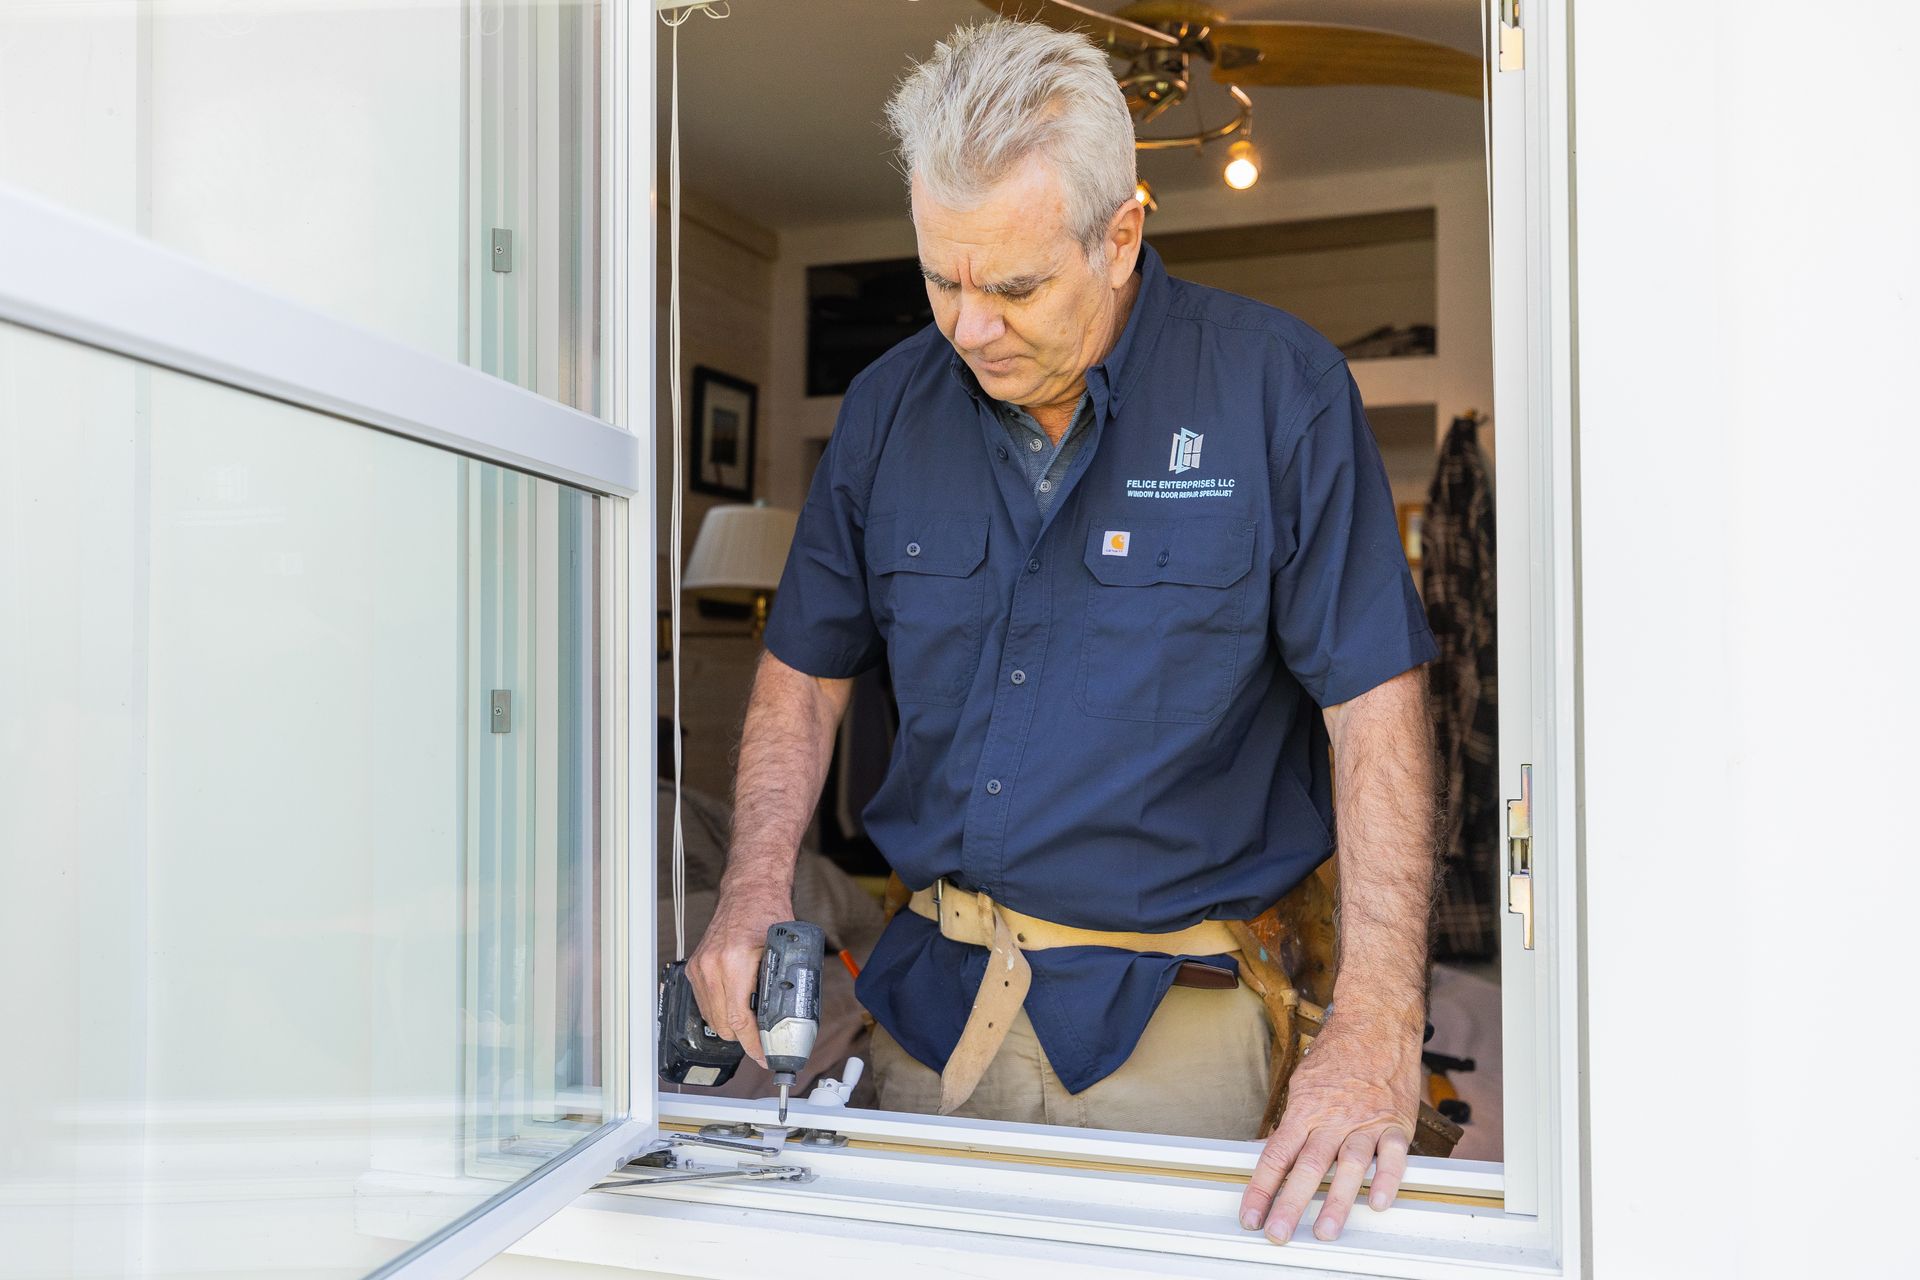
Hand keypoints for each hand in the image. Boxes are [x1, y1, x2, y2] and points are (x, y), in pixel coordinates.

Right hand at [685, 889, 788, 1067]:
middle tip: (764, 1042)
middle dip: (745, 1038)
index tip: (764, 1056)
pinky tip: (737, 1008)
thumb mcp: (782, 951)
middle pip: (723, 1025)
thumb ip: (781, 984)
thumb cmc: (768, 914)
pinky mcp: (694, 968)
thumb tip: (788, 1020)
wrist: (748, 892)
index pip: (740, 1019)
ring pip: (711, 1018)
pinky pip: (704, 1003)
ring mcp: (699, 967)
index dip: (753, 1044)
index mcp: (734, 962)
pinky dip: (720, 1011)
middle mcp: (711, 966)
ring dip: (731, 1026)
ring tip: (752, 1024)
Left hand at [1239, 1013, 1422, 1243]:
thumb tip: (1271, 1151)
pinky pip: (1392, 1155)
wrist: (1377, 1023)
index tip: (1251, 1214)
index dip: (1261, 1188)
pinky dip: (1386, 1179)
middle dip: (1290, 1204)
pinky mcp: (1396, 1123)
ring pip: (1349, 1165)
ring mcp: (1366, 1122)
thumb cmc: (1338, 1054)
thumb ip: (1293, 1121)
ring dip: (1336, 1201)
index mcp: (1306, 1110)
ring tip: (1325, 1231)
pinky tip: (1378, 1202)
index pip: (1277, 1154)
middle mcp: (1333, 1118)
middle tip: (1279, 1233)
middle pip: (1308, 1166)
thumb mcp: (1304, 1084)